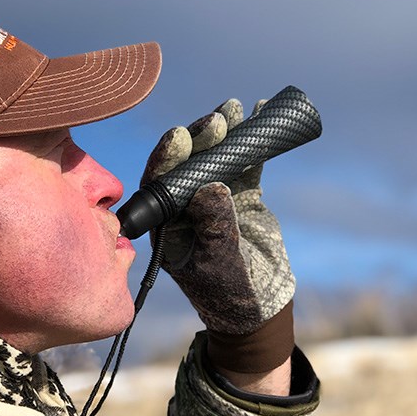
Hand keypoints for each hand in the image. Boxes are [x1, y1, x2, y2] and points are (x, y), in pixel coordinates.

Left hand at [141, 98, 294, 373]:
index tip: (179, 137)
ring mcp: (211, 197)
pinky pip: (243, 163)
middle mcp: (183, 205)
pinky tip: (257, 116)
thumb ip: (214, 226)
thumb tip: (212, 186)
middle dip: (198, 140)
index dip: (167, 158)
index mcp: (164, 222)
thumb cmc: (227, 293)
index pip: (159, 183)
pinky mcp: (239, 195)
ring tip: (234, 109)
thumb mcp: (219, 263)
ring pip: (213, 158)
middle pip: (185, 163)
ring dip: (223, 133)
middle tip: (215, 121)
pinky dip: (250, 142)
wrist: (258, 307)